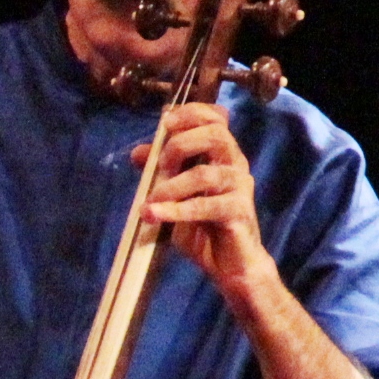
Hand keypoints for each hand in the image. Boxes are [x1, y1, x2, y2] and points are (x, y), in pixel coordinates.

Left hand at [138, 102, 274, 297]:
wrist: (231, 265)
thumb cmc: (206, 228)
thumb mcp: (176, 196)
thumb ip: (161, 173)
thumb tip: (138, 153)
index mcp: (223, 156)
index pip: (217, 119)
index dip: (192, 113)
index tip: (165, 122)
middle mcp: (235, 166)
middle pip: (216, 135)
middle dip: (180, 145)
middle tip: (159, 167)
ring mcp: (240, 188)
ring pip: (205, 174)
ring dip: (170, 186)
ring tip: (150, 201)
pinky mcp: (239, 212)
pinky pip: (205, 206)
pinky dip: (175, 210)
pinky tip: (154, 215)